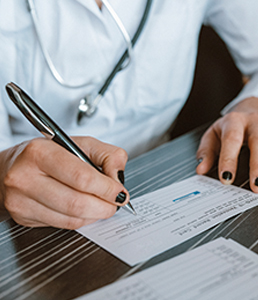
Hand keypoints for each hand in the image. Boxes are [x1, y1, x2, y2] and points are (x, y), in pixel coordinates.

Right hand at [0, 136, 128, 228]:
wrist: (12, 167)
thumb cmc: (50, 154)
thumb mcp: (82, 144)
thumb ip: (108, 155)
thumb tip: (118, 178)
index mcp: (40, 152)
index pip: (81, 177)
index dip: (106, 188)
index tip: (120, 192)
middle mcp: (25, 176)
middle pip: (76, 203)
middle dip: (105, 206)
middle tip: (116, 202)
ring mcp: (21, 200)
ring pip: (71, 218)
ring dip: (96, 215)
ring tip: (103, 205)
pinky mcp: (23, 217)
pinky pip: (63, 225)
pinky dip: (82, 220)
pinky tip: (86, 209)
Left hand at [196, 97, 257, 192]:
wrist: (250, 112)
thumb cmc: (230, 129)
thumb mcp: (213, 136)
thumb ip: (206, 152)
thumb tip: (201, 169)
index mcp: (234, 121)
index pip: (232, 139)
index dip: (229, 159)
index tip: (226, 179)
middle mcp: (255, 121)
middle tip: (257, 187)